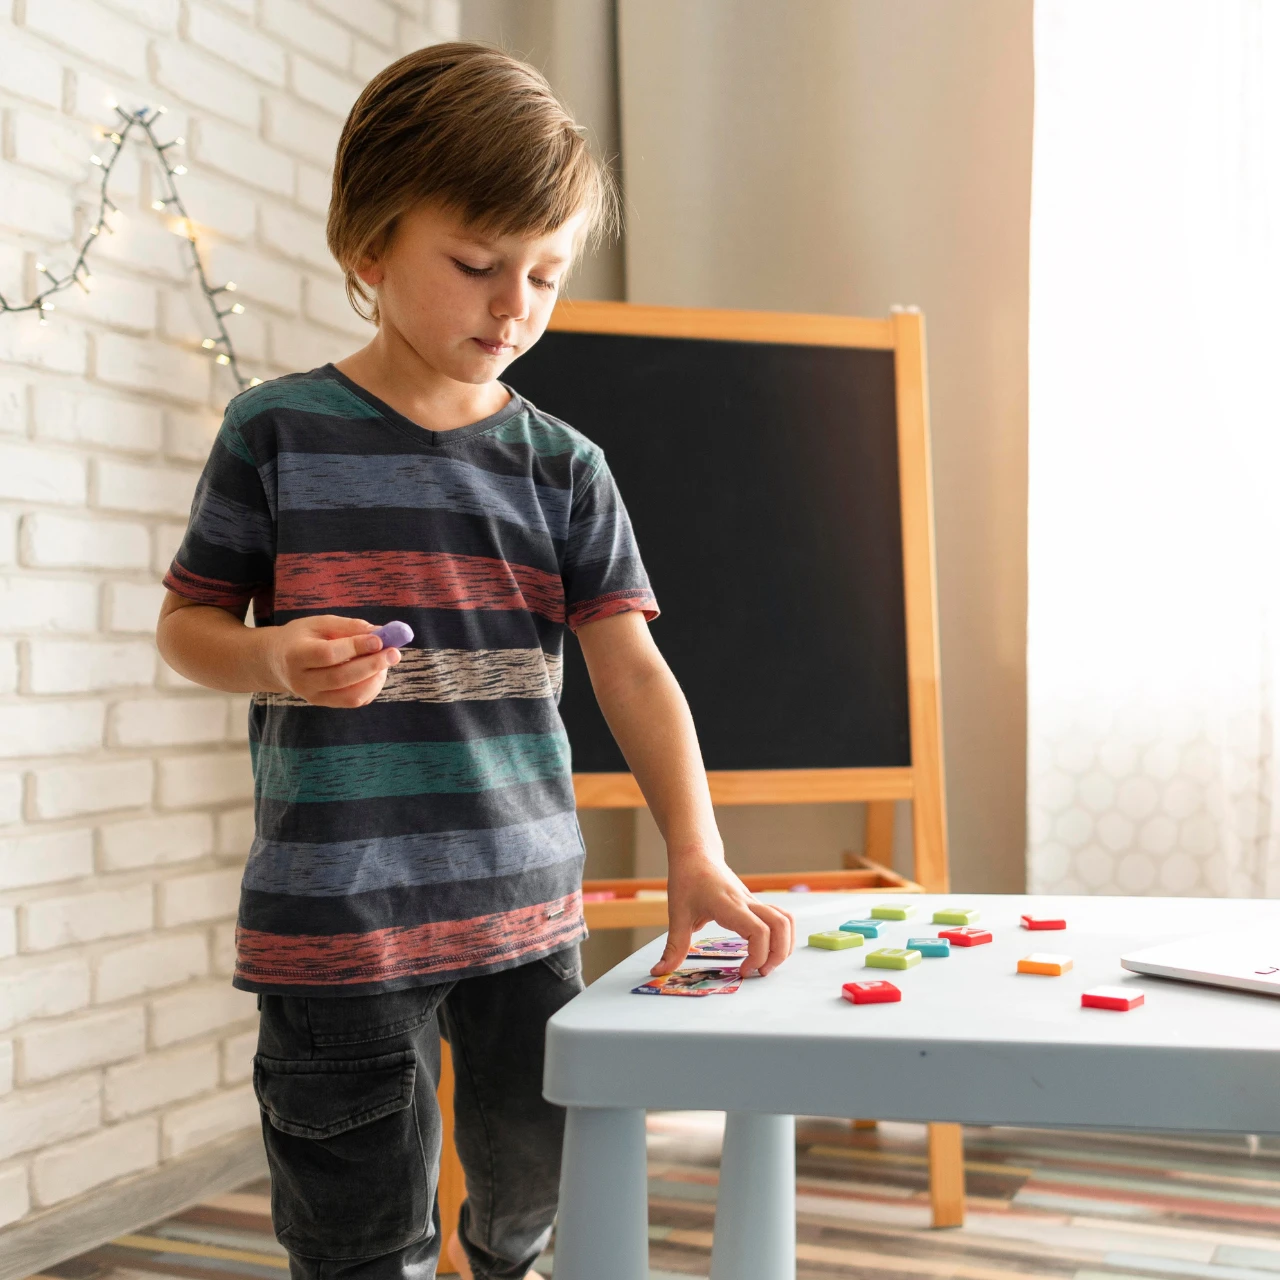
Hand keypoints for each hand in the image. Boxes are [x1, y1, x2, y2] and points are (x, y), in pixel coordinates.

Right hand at [264, 615, 401, 707]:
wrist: (277, 662)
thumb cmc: (302, 637)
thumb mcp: (319, 623)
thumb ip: (348, 626)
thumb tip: (380, 632)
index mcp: (296, 655)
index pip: (328, 655)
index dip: (356, 647)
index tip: (380, 639)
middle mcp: (302, 681)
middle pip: (341, 678)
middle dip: (372, 665)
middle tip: (394, 652)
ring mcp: (313, 697)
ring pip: (351, 696)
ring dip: (375, 679)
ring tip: (386, 660)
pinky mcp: (325, 704)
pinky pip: (354, 701)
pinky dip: (372, 687)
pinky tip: (377, 672)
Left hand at [651, 850, 794, 978]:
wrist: (696, 853)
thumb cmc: (686, 879)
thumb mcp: (677, 914)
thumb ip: (673, 946)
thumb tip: (659, 971)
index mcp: (729, 906)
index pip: (759, 931)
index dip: (757, 956)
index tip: (742, 971)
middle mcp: (746, 903)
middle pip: (780, 925)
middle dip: (778, 954)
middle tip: (760, 972)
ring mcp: (753, 902)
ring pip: (785, 920)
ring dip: (783, 944)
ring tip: (766, 963)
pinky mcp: (754, 903)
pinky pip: (779, 917)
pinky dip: (780, 935)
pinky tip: (764, 949)